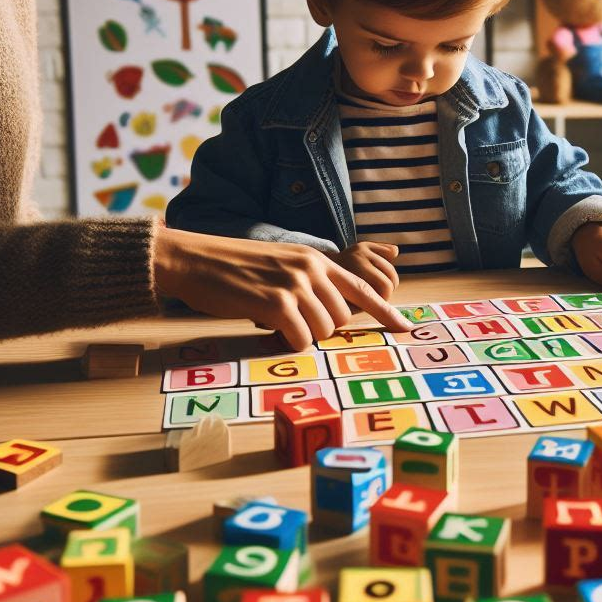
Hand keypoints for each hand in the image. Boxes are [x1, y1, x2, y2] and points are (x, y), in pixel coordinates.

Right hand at [152, 229, 412, 350]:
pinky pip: (300, 339)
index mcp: (316, 259)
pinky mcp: (276, 304)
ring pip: (323, 331)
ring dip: (302, 336)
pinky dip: (288, 342)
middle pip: (341, 319)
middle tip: (291, 324)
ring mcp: (295, 285)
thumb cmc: (233, 268)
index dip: (386, 312)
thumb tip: (331, 316)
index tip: (406, 329)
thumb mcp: (280, 264)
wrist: (194, 260)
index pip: (363, 288)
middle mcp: (312, 269)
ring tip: (275, 322)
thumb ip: (309, 282)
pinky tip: (269, 329)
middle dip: (322, 330)